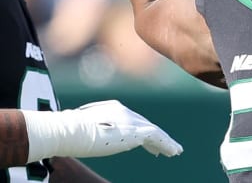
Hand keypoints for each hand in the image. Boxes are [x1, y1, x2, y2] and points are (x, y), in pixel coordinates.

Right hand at [23, 100, 182, 161]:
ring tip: (174, 151)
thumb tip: (84, 137)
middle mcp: (125, 111)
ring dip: (165, 142)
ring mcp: (132, 120)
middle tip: (161, 148)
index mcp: (112, 108)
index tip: (144, 140)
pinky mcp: (137, 131)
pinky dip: (167, 144)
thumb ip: (90, 130)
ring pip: (154, 131)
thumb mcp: (80, 129)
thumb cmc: (68, 131)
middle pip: (144, 124)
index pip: (131, 120)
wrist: (71, 130)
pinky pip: (158, 138)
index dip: (139, 130)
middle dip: (153, 136)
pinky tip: (174, 151)